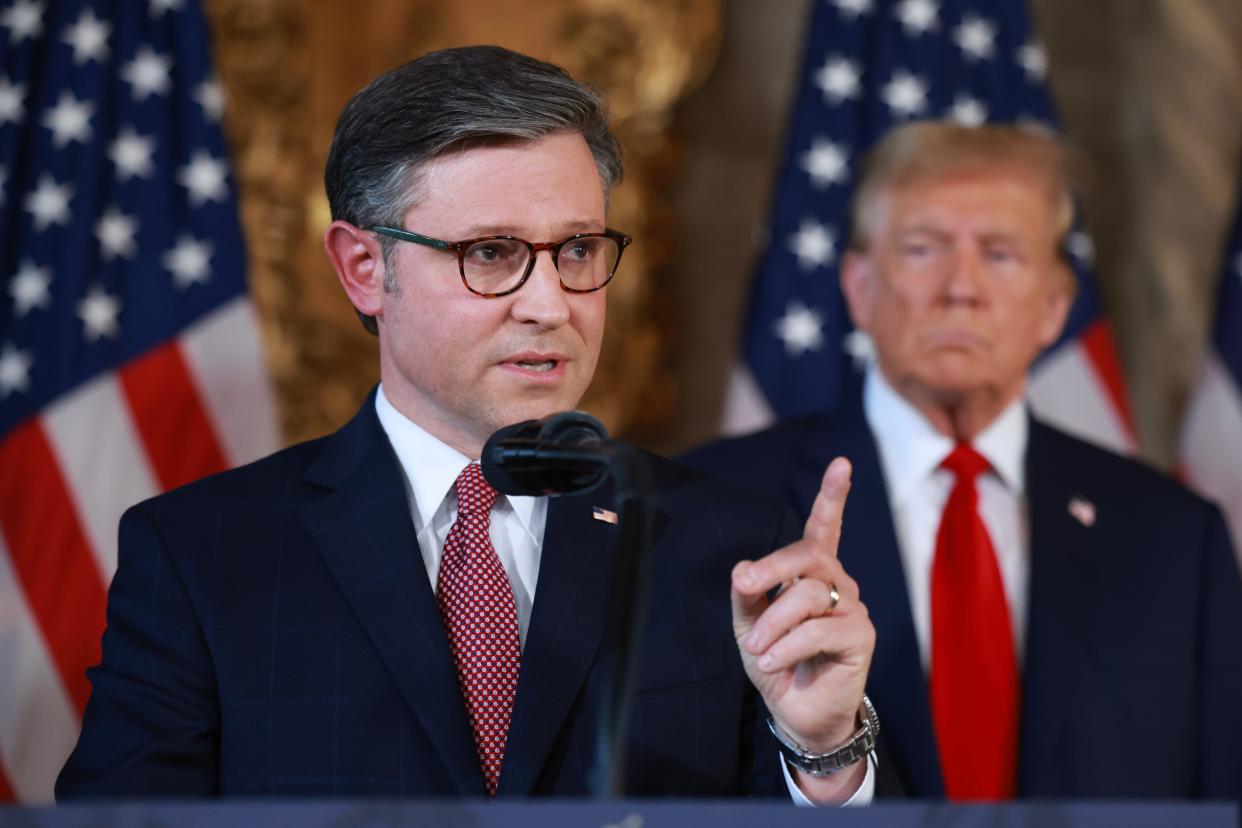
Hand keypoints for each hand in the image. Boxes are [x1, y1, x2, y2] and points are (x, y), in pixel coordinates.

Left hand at [731, 457, 874, 799]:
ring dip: (771, 624)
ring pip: (806, 595)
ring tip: (756, 651)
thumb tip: (741, 568)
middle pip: (807, 555)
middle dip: (770, 567)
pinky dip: (785, 647)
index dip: (833, 495)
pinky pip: (816, 630)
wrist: (798, 712)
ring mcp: (852, 607)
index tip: (842, 463)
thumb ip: (747, 594)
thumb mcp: (749, 625)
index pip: (825, 527)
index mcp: (813, 572)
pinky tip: (771, 663)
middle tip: (743, 584)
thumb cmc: (776, 660)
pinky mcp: (860, 636)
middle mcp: (838, 583)